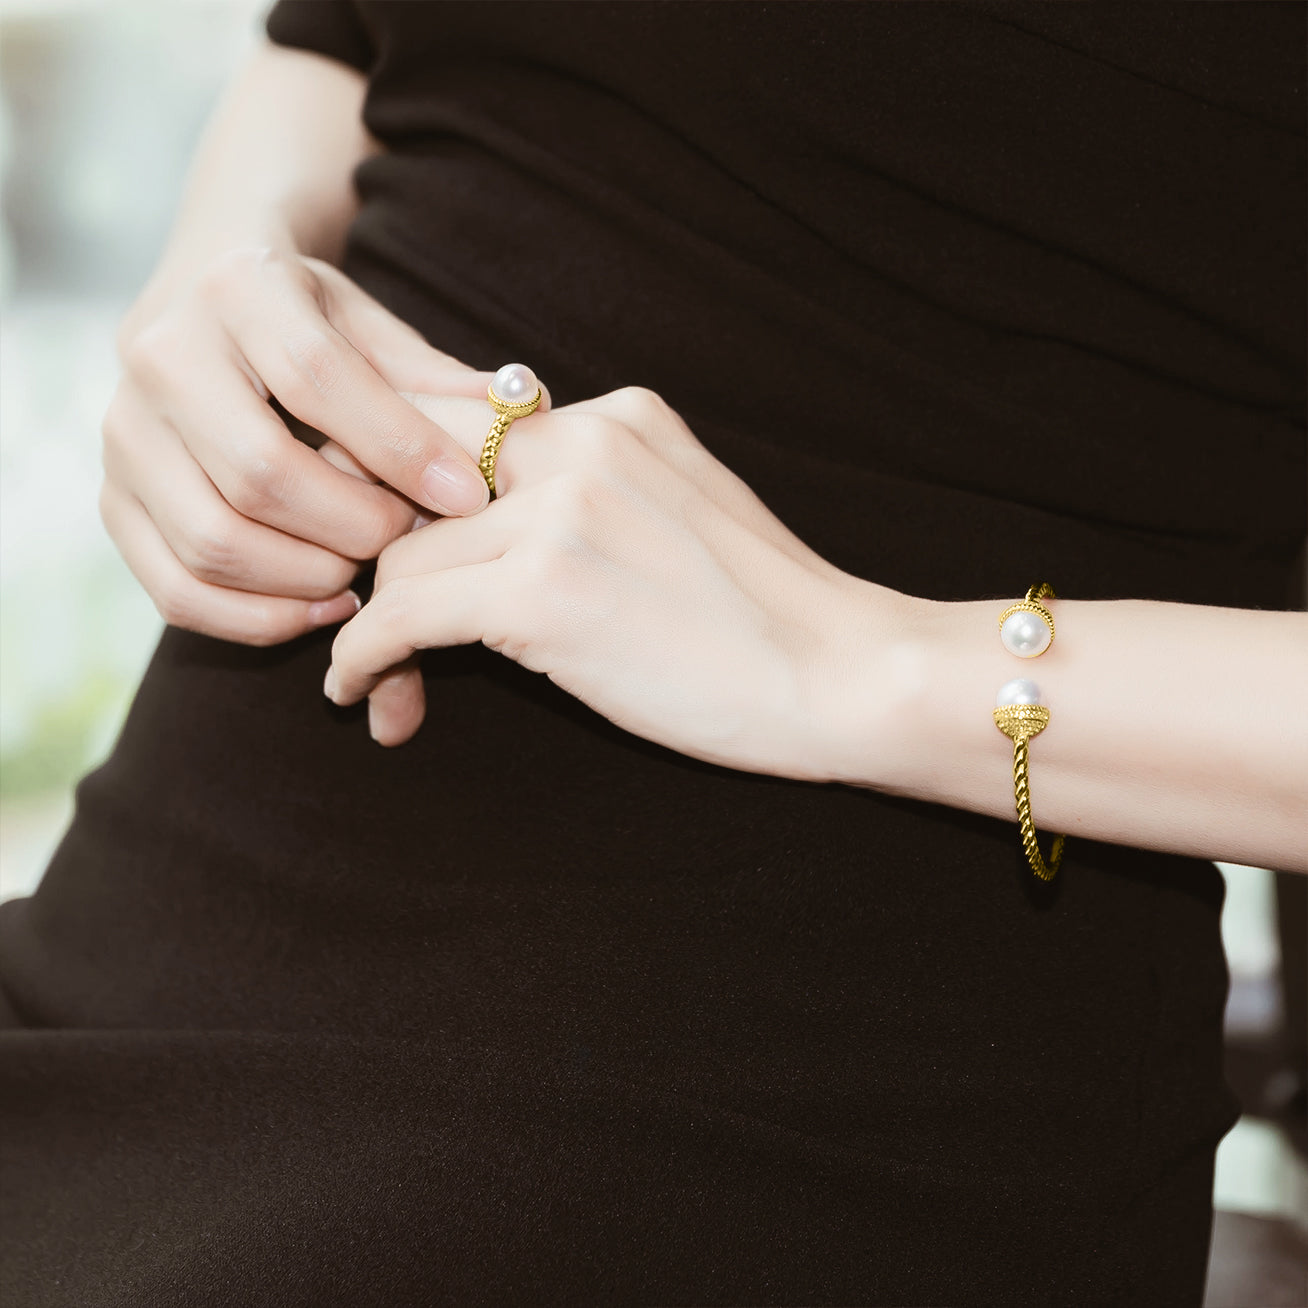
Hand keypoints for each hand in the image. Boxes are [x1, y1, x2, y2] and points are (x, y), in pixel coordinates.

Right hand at [100, 247, 548, 645]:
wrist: (206, 294)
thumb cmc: (307, 316)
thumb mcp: (371, 321)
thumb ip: (433, 376)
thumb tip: (523, 413)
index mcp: (236, 290)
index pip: (320, 380)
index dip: (402, 449)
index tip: (471, 497)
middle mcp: (160, 354)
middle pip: (260, 474)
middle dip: (354, 527)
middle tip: (408, 542)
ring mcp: (123, 432)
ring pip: (213, 540)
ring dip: (307, 580)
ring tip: (366, 576)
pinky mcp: (112, 498)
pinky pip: (175, 588)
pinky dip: (253, 618)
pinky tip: (319, 609)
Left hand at [324, 386, 906, 778]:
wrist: (843, 674)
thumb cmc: (764, 615)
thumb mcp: (678, 511)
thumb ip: (591, 489)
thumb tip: (483, 519)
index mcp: (612, 414)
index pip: (452, 425)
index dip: (397, 496)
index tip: (381, 559)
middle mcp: (578, 438)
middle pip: (408, 480)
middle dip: (369, 552)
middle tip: (359, 620)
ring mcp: (560, 510)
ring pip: (398, 555)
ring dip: (373, 627)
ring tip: (386, 688)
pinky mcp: (543, 590)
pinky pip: (400, 614)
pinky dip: (363, 657)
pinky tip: (359, 693)